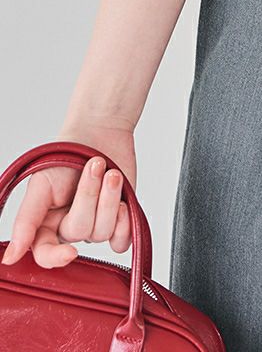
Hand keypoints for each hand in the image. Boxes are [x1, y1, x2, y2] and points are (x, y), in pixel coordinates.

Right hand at [0, 122, 136, 268]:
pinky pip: (122, 241)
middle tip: (95, 165)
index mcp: (46, 223)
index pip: (46, 254)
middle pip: (80, 233)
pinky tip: (123, 202)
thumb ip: (26, 221)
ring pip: (103, 233)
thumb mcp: (41, 184)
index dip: (56, 257)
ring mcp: (97, 223)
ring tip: (111, 172)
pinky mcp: (120, 219)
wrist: (101, 131)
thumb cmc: (67, 154)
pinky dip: (125, 223)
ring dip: (108, 198)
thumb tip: (11, 257)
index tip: (69, 252)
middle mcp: (71, 227)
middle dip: (89, 196)